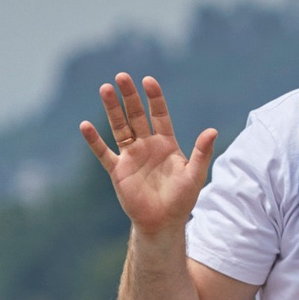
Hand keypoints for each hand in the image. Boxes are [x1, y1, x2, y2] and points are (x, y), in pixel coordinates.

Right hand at [80, 74, 216, 237]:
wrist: (163, 223)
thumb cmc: (182, 199)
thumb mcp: (195, 175)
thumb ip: (202, 152)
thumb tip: (213, 130)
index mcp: (166, 143)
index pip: (159, 114)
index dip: (154, 98)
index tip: (148, 81)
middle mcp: (147, 145)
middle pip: (136, 115)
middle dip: (129, 96)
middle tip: (121, 76)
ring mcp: (131, 156)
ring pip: (119, 127)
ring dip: (112, 109)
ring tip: (104, 89)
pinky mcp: (118, 171)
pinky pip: (104, 153)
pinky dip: (95, 141)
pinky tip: (85, 126)